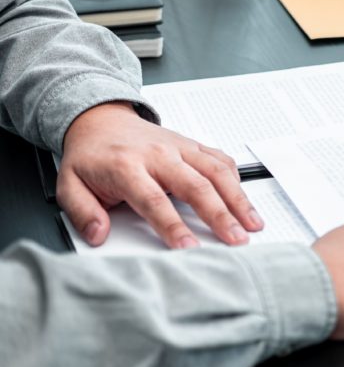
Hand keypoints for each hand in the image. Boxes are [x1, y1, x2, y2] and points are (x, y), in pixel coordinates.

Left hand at [58, 102, 263, 248]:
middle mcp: (158, 155)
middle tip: (236, 239)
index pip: (154, 200)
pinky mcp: (192, 144)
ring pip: (217, 172)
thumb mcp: (69, 185)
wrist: (100, 119)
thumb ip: (83, 212)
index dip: (172, 225)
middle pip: (197, 187)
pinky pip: (220, 159)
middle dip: (220, 216)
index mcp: (127, 166)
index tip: (187, 247)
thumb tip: (98, 235)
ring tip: (253, 223)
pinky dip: (236, 179)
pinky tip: (244, 199)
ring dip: (238, 199)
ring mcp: (180, 147)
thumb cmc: (90, 156)